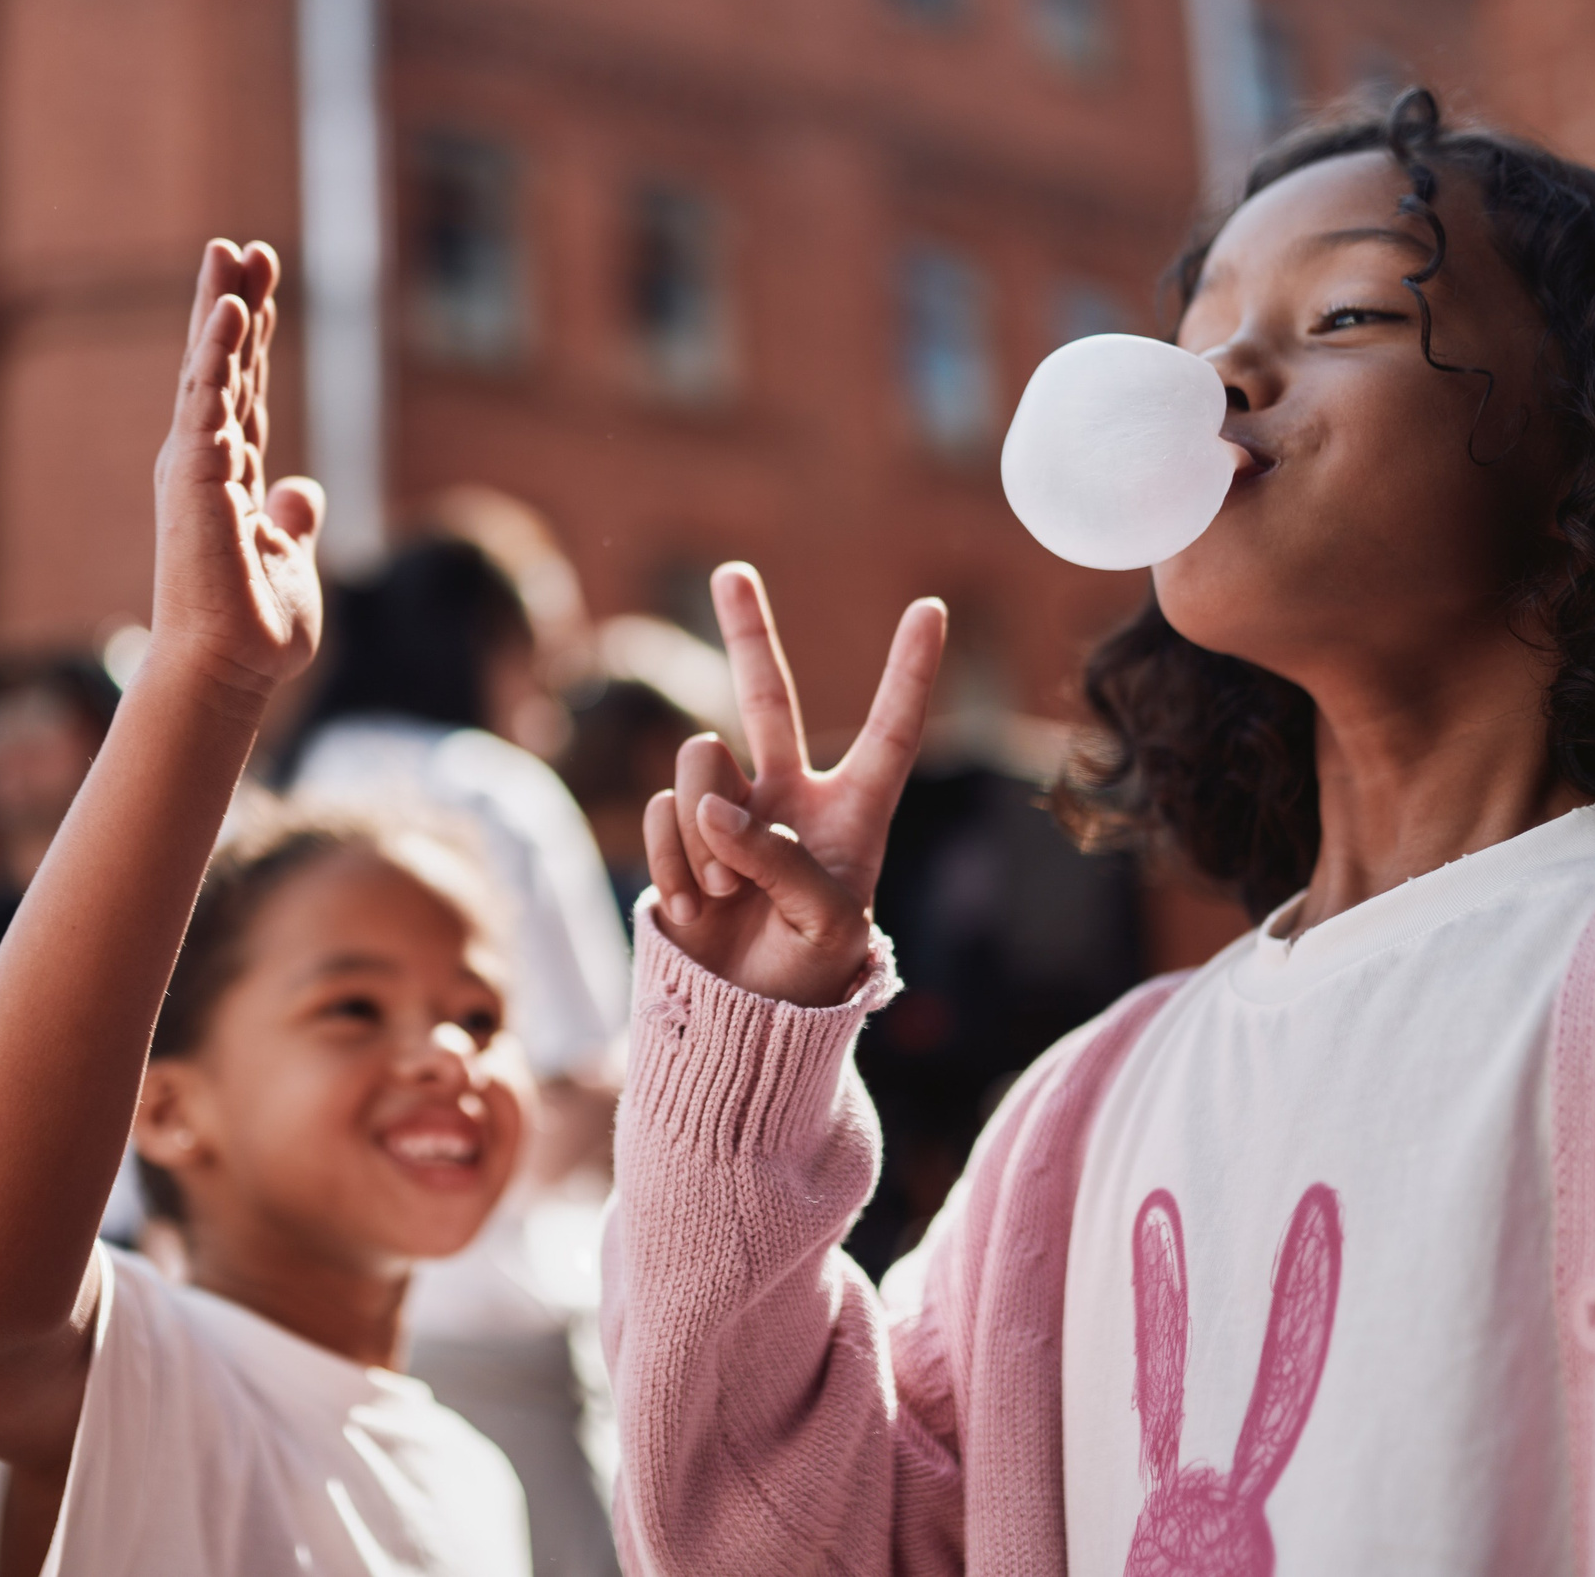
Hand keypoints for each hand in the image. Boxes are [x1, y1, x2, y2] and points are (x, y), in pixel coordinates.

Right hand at [146, 239, 322, 706]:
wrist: (230, 672)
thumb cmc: (255, 630)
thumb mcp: (290, 561)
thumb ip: (293, 521)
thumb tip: (304, 492)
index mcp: (231, 478)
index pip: (245, 391)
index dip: (254, 340)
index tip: (260, 285)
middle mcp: (207, 464)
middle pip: (222, 368)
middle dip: (232, 305)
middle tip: (242, 247)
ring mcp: (197, 469)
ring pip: (210, 372)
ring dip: (220, 310)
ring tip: (230, 254)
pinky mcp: (195, 481)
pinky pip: (208, 403)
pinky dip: (218, 354)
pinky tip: (231, 311)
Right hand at [644, 564, 944, 1005]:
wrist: (741, 1024)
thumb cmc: (809, 980)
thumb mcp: (825, 928)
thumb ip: (778, 861)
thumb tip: (708, 806)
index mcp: (854, 814)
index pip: (889, 732)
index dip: (909, 673)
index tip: (932, 608)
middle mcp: (788, 797)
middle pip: (766, 697)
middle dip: (746, 631)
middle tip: (731, 571)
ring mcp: (726, 813)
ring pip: (700, 767)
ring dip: (706, 837)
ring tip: (727, 896)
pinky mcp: (676, 838)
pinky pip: (663, 818)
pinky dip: (674, 865)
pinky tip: (696, 907)